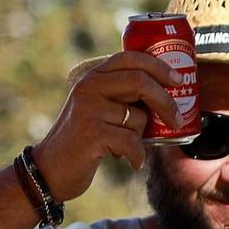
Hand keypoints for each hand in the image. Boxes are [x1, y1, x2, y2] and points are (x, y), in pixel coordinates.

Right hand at [30, 52, 180, 201]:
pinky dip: (137, 156)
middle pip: (140, 81)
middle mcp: (88, 87)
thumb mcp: (100, 110)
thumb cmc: (85, 141)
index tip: (178, 80)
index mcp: (92, 77)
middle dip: (166, 101)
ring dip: (141, 137)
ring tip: (124, 146)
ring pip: (138, 118)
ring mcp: (88, 108)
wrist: (50, 170)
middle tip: (177, 119)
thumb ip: (123, 97)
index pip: (129, 58)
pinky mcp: (91, 132)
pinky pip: (132, 141)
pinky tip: (130, 162)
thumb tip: (168, 94)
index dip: (158, 66)